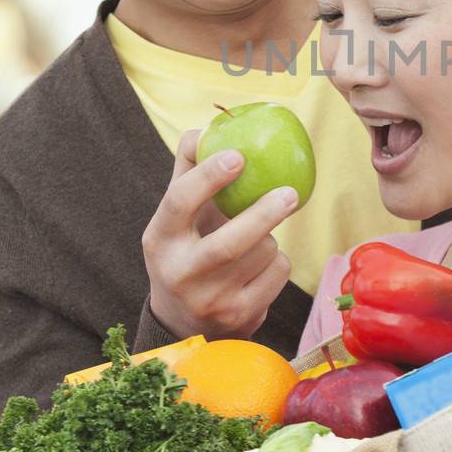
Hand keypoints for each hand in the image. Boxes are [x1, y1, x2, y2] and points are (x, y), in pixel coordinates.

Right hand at [142, 129, 296, 339]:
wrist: (184, 323)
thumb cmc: (186, 249)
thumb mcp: (177, 216)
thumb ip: (188, 171)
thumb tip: (206, 129)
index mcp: (161, 239)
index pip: (179, 202)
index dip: (208, 176)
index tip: (239, 155)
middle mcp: (180, 273)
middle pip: (229, 243)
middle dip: (263, 214)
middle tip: (290, 192)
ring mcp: (210, 301)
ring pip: (262, 254)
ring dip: (270, 238)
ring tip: (255, 241)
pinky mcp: (240, 317)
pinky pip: (277, 274)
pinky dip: (278, 262)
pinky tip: (260, 267)